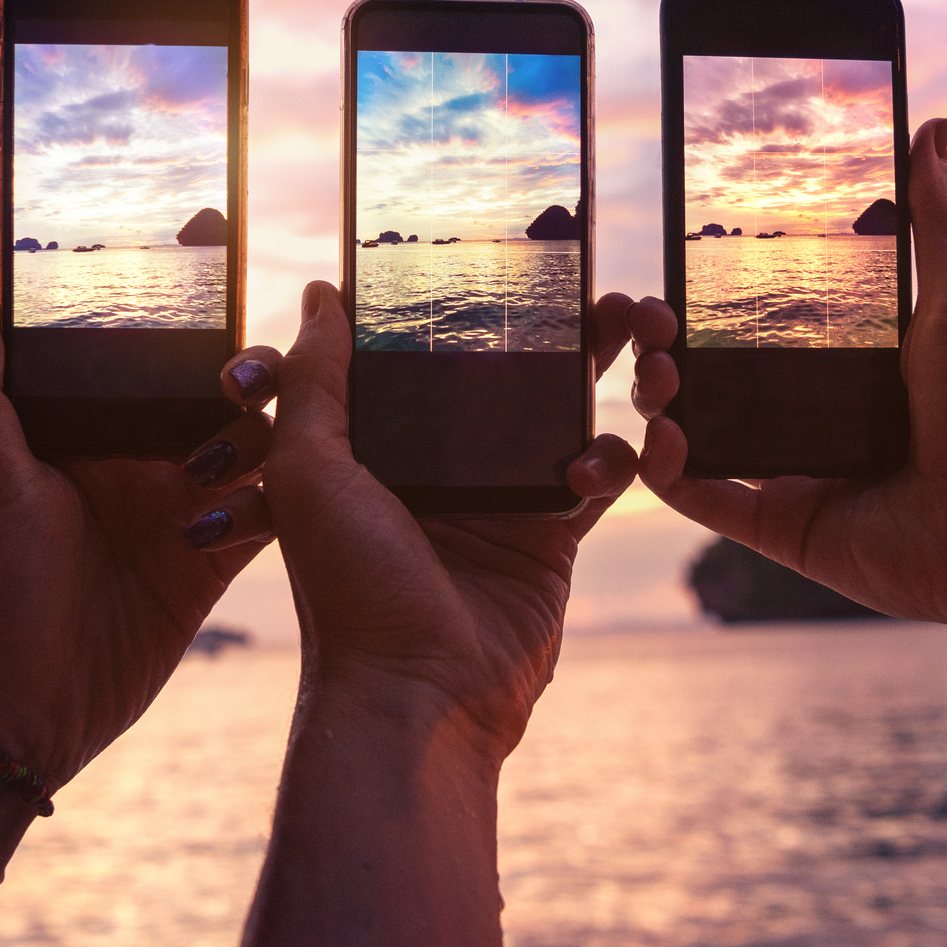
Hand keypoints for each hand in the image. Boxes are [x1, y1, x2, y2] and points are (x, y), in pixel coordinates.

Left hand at [0, 294, 273, 789]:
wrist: (19, 712)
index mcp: (90, 433)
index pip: (135, 347)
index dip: (174, 290)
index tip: (204, 227)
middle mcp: (142, 462)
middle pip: (211, 389)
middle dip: (250, 356)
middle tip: (277, 340)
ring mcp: (185, 511)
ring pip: (256, 446)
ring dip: (276, 428)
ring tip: (289, 415)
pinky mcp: (216, 565)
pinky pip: (271, 517)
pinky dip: (293, 498)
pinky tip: (317, 476)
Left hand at [209, 282, 640, 758]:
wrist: (418, 698)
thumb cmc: (348, 590)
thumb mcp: (310, 470)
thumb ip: (315, 379)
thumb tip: (324, 294)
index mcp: (373, 443)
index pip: (418, 353)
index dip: (460, 303)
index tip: (503, 247)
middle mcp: (434, 464)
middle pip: (499, 374)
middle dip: (550, 325)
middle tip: (592, 279)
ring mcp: (496, 499)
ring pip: (557, 413)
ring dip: (599, 370)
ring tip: (637, 328)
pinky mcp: (548, 538)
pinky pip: (596, 478)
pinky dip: (619, 455)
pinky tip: (627, 440)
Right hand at [636, 118, 946, 627]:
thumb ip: (936, 214)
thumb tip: (936, 125)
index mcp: (849, 368)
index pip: (759, 327)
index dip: (708, 301)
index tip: (677, 270)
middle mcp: (816, 420)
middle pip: (715, 378)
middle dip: (668, 348)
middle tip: (653, 322)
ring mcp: (798, 476)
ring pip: (700, 436)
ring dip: (659, 401)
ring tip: (657, 372)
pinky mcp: (787, 529)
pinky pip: (708, 502)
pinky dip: (669, 474)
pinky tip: (660, 436)